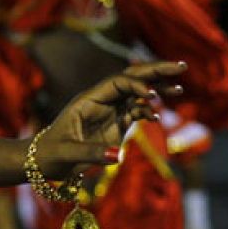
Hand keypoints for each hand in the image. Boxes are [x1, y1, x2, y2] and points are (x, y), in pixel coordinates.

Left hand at [35, 62, 186, 180]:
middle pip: (132, 78)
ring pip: (138, 94)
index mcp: (89, 99)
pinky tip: (157, 118)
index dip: (137, 85)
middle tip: (182, 66)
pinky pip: (138, 112)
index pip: (118, 82)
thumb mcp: (67, 154)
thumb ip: (90, 153)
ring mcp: (110, 111)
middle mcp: (102, 100)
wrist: (46, 162)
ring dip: (159, 90)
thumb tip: (116, 156)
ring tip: (180, 89)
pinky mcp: (117, 124)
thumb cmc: (51, 154)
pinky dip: (149, 112)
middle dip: (156, 71)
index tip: (152, 96)